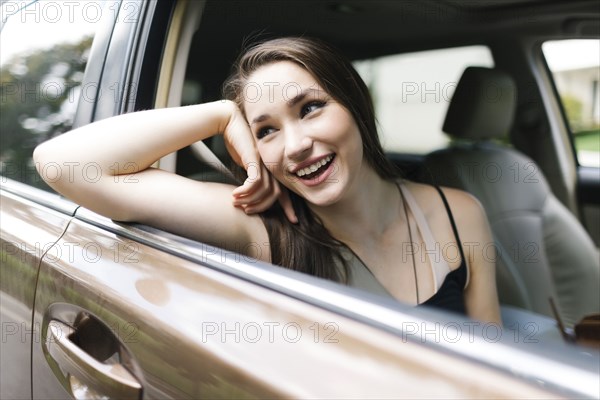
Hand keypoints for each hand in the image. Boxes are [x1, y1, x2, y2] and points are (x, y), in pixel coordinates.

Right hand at [224, 103, 297, 223]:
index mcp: (273, 168)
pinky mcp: (254, 158)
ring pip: (264, 190)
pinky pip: (255, 181)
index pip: (285, 191)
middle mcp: (272, 166)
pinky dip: (246, 190)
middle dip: (262, 207)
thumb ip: (253, 176)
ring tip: (236, 202)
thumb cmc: (238, 142)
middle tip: (248, 211)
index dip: (289, 207)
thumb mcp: (248, 162)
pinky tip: (236, 193)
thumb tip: (251, 193)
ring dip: (249, 200)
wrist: (230, 122)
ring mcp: (265, 162)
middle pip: (275, 194)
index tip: (293, 220)